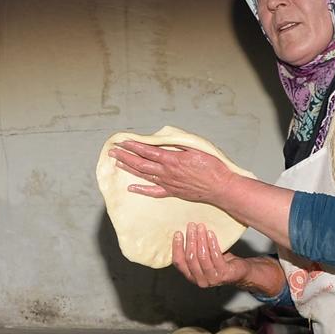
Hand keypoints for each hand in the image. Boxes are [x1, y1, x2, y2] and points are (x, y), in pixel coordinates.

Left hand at [107, 140, 232, 203]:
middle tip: (113, 151)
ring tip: (117, 163)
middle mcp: (166, 172)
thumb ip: (179, 144)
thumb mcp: (196, 148)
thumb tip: (166, 141)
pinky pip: (153, 192)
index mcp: (172, 159)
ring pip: (144, 176)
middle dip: (125, 156)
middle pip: (141, 163)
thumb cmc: (212, 167)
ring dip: (129, 169)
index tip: (123, 141)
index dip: (133, 146)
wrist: (220, 187)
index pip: (147, 151)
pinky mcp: (172, 192)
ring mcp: (168, 183)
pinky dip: (141, 190)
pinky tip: (131, 188)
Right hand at [172, 223, 253, 287]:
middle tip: (191, 226)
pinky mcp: (224, 274)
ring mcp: (212, 279)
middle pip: (191, 258)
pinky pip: (216, 256)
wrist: (240, 271)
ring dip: (201, 239)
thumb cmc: (221, 262)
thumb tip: (186, 231)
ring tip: (201, 227)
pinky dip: (212, 243)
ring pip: (202, 257)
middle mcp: (200, 280)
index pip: (179, 263)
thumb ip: (194, 251)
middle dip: (190, 240)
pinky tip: (211, 234)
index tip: (178, 233)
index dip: (177, 247)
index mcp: (191, 276)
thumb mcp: (203, 258)